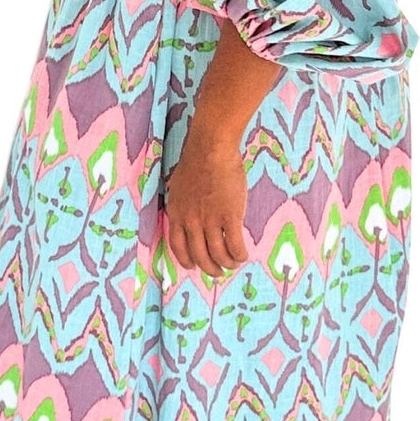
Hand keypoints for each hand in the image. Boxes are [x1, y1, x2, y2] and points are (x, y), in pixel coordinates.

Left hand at [163, 130, 249, 276]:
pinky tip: (243, 255)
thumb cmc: (196, 160)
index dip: (186, 260)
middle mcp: (191, 222)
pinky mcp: (230, 216)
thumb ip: (182, 204)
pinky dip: (239, 254)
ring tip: (233, 264)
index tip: (193, 266)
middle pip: (199, 256)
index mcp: (177, 214)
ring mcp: (210, 220)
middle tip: (217, 271)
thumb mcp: (178, 186)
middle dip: (209, 268)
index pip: (178, 247)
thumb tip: (187, 215)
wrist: (211, 149)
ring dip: (226, 263)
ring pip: (218, 254)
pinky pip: (235, 245)